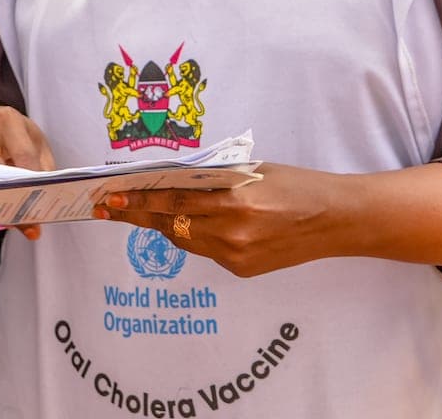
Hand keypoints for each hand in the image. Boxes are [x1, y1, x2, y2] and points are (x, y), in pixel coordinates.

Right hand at [0, 101, 53, 238]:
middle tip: (18, 220)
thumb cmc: (13, 135)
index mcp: (8, 119)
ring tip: (1, 217)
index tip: (36, 212)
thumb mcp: (34, 144)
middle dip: (8, 195)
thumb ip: (41, 176)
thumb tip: (34, 223)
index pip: (23, 157)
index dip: (31, 186)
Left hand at [95, 165, 349, 278]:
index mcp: (234, 201)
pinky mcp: (242, 270)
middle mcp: (232, 232)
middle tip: (106, 208)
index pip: (174, 203)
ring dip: (162, 225)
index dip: (139, 201)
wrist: (335, 220)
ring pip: (185, 241)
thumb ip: (211, 179)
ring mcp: (237, 256)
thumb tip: (169, 180)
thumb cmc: (295, 184)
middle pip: (171, 225)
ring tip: (136, 212)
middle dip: (136, 216)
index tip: (111, 197)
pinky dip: (194, 236)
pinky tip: (190, 224)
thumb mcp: (251, 171)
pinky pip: (206, 251)